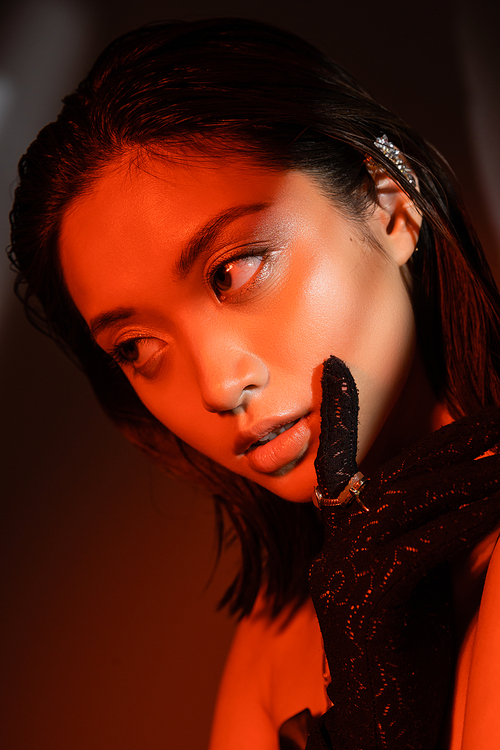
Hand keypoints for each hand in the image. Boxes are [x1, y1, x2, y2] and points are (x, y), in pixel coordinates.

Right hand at [307, 356, 499, 749]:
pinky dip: (467, 517)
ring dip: (467, 474)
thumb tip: (464, 493)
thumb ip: (423, 537)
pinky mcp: (361, 602)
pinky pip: (422, 544)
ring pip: (407, 503)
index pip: (359, 471)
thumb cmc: (407, 661)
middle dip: (450, 443)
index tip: (366, 380)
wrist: (383, 729)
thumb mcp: (417, 586)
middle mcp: (333, 550)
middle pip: (394, 479)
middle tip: (497, 415)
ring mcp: (341, 573)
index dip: (365, 424)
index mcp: (342, 543)